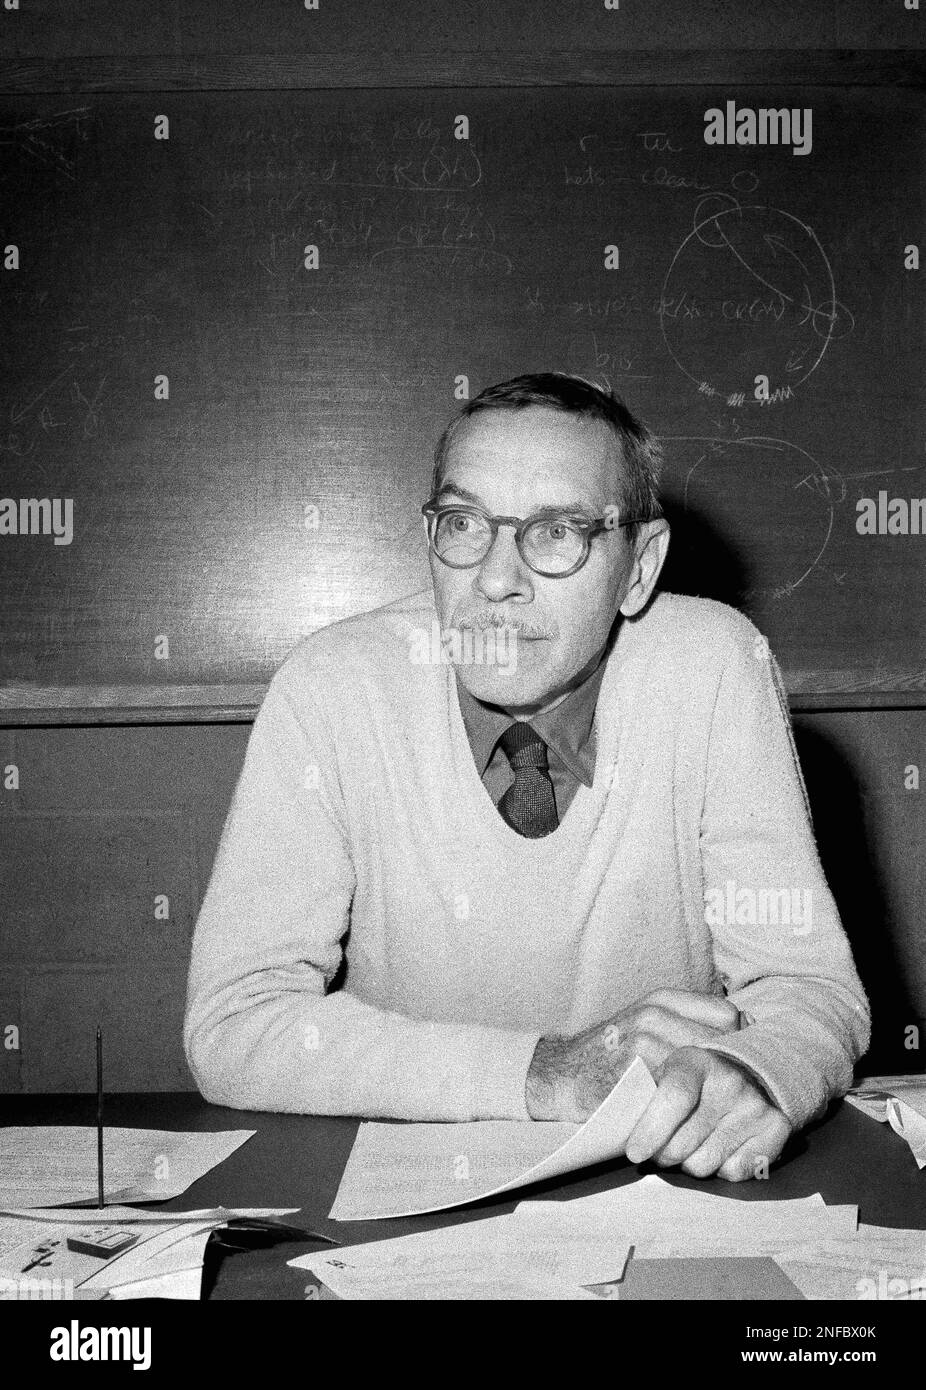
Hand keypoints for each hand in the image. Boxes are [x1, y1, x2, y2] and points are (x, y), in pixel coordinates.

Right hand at [525, 989, 741, 1121]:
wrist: (560, 1076)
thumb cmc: (612, 1056)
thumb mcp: (648, 1024)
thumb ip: (688, 1023)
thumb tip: (746, 1033)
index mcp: (662, 999)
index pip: (727, 1013)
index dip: (741, 1040)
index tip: (742, 1065)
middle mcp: (654, 1013)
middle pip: (721, 1041)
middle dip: (735, 1070)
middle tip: (740, 1095)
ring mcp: (643, 1041)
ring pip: (705, 1067)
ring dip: (717, 1092)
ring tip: (721, 1111)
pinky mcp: (634, 1072)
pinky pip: (679, 1092)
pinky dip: (692, 1108)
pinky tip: (694, 1119)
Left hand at [624, 1046, 791, 1180]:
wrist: (748, 1073)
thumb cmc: (692, 1082)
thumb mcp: (666, 1074)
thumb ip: (644, 1097)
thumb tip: (619, 1129)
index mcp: (695, 1060)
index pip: (674, 1096)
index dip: (651, 1129)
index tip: (634, 1152)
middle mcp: (730, 1080)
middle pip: (682, 1143)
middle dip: (663, 1154)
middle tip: (660, 1148)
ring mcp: (755, 1105)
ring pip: (704, 1164)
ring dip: (689, 1163)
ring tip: (692, 1144)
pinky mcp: (776, 1129)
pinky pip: (733, 1172)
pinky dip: (721, 1169)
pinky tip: (720, 1147)